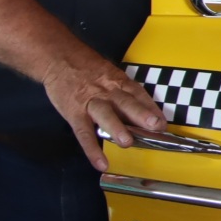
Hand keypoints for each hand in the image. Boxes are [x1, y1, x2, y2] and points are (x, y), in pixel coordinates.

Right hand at [40, 48, 167, 172]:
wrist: (58, 58)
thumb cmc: (87, 68)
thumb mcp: (109, 74)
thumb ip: (124, 92)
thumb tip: (143, 112)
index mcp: (118, 82)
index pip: (138, 94)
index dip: (151, 108)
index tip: (163, 122)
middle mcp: (107, 91)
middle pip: (126, 102)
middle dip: (141, 114)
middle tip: (155, 126)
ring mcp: (90, 102)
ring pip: (105, 115)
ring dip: (117, 128)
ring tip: (127, 142)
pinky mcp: (74, 113)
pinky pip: (84, 133)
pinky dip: (92, 149)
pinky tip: (100, 162)